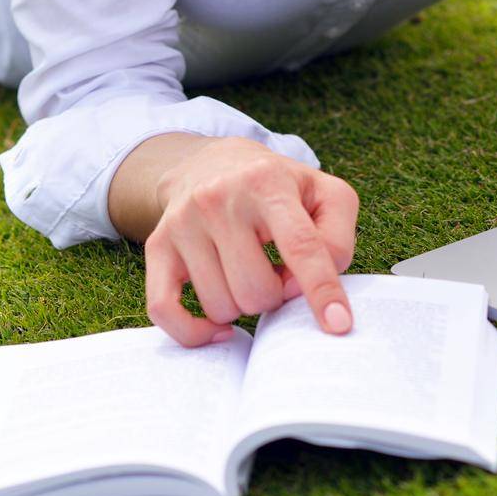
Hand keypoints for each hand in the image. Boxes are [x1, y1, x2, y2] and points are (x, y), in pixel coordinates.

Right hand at [145, 135, 358, 347]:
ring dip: (243, 307)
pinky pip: (165, 310)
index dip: (322, 289)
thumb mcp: (324, 193)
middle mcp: (218, 198)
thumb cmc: (279, 187)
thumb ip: (335, 238)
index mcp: (267, 182)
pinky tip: (218, 327)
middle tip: (278, 272)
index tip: (339, 325)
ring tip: (250, 274)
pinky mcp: (157, 245)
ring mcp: (183, 222)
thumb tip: (306, 287)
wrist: (212, 163)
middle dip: (276, 296)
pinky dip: (194, 333)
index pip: (300, 245)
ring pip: (221, 306)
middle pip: (257, 290)